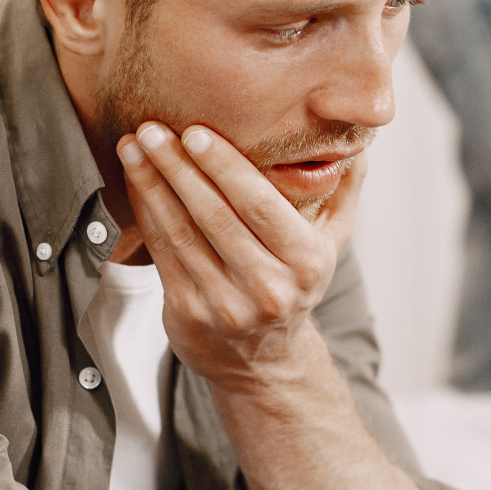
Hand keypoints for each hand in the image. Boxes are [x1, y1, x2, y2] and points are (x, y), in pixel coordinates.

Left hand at [116, 122, 366, 390]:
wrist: (264, 361)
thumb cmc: (294, 284)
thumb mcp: (331, 241)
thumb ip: (342, 189)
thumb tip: (356, 141)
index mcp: (306, 261)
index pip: (260, 205)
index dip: (224, 166)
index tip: (196, 131)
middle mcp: (268, 287)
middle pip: (214, 215)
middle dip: (178, 166)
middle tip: (153, 128)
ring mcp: (226, 304)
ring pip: (181, 232)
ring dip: (153, 184)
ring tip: (134, 146)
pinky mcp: (189, 314)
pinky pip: (163, 253)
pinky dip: (146, 213)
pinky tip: (136, 183)